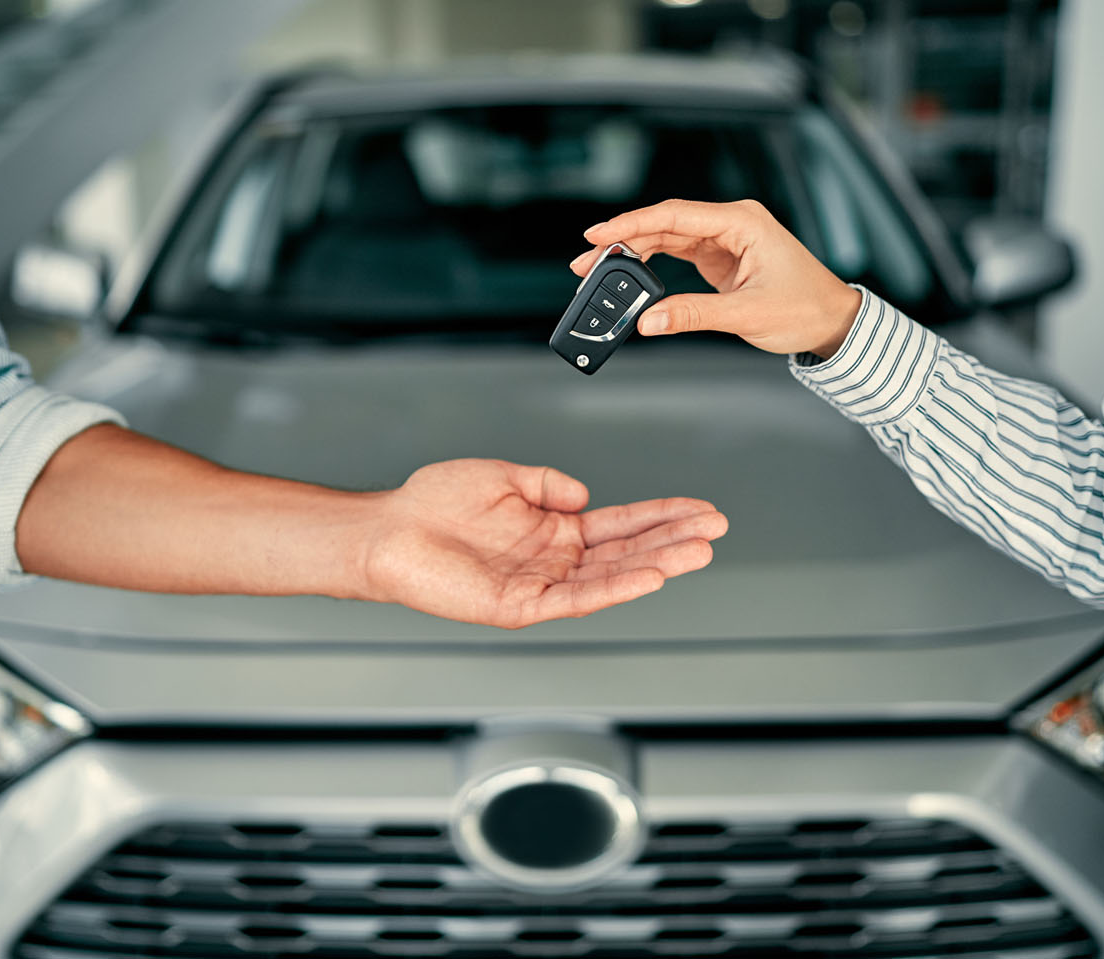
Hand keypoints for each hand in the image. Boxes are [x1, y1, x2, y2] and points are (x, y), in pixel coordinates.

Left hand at [363, 459, 726, 628]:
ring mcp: (539, 585)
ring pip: (610, 577)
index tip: (700, 509)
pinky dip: (613, 588)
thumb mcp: (502, 475)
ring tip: (697, 552)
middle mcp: (552, 560)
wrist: (387, 531)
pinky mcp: (519, 606)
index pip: (620, 524)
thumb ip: (547, 482)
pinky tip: (647, 576)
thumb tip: (584, 493)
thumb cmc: (432, 506)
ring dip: (656, 565)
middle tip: (716, 530)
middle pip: (626, 552)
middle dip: (673, 540)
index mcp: (552, 530)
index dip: (661, 516)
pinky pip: (575, 598)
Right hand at [571, 199, 862, 358]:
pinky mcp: (720, 257)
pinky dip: (651, 262)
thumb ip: (694, 315)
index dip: (632, 224)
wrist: (832, 321)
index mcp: (742, 221)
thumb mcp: (747, 314)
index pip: (675, 215)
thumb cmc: (806, 309)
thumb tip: (649, 321)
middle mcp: (732, 223)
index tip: (598, 235)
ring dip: (633, 251)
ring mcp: (725, 238)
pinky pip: (677, 252)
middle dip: (623, 240)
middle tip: (586, 261)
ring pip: (667, 236)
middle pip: (664, 223)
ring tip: (598, 268)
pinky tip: (629, 272)